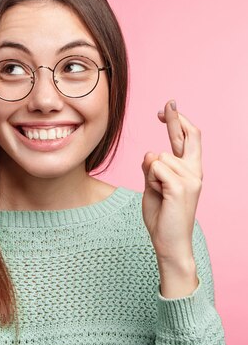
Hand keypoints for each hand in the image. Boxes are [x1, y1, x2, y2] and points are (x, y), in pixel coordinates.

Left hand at [141, 100, 202, 296]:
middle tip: (168, 103)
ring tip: (158, 194)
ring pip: (157, 157)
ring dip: (149, 174)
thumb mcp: (152, 186)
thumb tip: (150, 153)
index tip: (166, 108)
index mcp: (189, 171)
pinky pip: (154, 168)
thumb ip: (152, 169)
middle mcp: (194, 172)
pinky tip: (159, 195)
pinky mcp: (180, 187)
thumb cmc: (161, 216)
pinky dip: (150, 180)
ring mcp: (190, 179)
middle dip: (175, 118)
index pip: (187, 139)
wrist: (169, 241)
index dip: (177, 121)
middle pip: (187, 136)